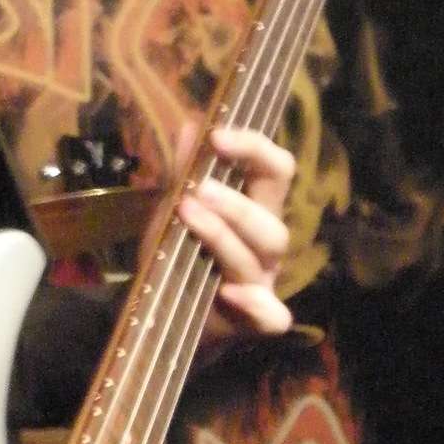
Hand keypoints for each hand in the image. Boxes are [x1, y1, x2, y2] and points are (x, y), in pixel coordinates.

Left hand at [173, 123, 294, 341]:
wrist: (167, 315)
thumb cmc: (179, 256)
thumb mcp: (174, 211)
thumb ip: (183, 173)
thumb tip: (190, 124)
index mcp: (255, 210)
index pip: (276, 172)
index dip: (254, 148)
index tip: (216, 135)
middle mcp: (265, 245)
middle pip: (271, 222)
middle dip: (236, 203)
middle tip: (199, 189)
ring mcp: (263, 281)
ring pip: (261, 257)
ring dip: (224, 235)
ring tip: (189, 217)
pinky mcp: (255, 319)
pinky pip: (272, 316)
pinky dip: (256, 305)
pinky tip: (229, 292)